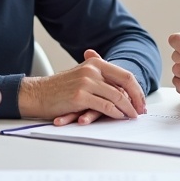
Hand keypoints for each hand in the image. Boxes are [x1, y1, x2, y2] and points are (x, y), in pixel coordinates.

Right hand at [20, 49, 145, 122]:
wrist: (38, 93)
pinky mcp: (80, 97)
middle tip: (141, 110)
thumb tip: (122, 87)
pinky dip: (115, 113)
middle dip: (136, 99)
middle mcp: (92, 70)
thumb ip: (100, 76)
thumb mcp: (81, 75)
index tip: (140, 100)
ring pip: (117, 96)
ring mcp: (86, 83)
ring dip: (128, 108)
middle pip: (125, 84)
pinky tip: (119, 117)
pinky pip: (105, 106)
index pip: (124, 74)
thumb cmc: (60, 88)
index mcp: (95, 63)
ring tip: (132, 116)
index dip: (136, 89)